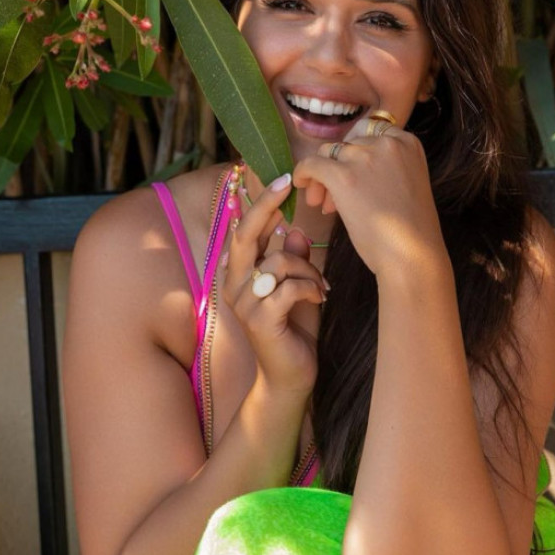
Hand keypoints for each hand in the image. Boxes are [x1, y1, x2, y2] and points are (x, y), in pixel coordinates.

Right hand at [223, 173, 327, 398]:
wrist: (290, 377)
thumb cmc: (294, 329)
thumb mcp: (295, 286)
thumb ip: (291, 259)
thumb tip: (295, 230)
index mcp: (238, 274)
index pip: (244, 230)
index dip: (261, 203)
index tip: (284, 178)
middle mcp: (233, 285)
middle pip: (245, 235)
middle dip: (267, 205)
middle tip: (289, 182)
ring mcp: (244, 304)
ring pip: (278, 262)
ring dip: (308, 269)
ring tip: (320, 286)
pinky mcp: (260, 320)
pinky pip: (288, 287)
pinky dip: (310, 289)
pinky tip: (319, 299)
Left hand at [292, 118, 445, 276]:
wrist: (412, 255)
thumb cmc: (411, 231)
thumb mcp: (407, 183)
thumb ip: (385, 166)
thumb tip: (346, 165)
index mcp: (407, 142)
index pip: (369, 132)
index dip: (355, 154)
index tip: (352, 174)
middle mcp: (387, 143)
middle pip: (347, 144)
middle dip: (338, 168)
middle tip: (332, 198)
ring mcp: (365, 157)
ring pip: (327, 153)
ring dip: (322, 177)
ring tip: (323, 204)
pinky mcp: (343, 175)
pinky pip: (312, 164)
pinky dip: (303, 173)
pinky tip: (302, 186)